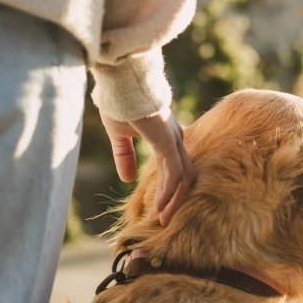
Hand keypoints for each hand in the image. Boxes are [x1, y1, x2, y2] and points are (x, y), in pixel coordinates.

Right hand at [101, 108, 193, 225]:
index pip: (174, 166)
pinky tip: (158, 207)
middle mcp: (174, 138)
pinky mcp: (166, 141)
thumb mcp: (119, 135)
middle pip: (184, 174)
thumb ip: (124, 155)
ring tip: (162, 220)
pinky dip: (168, 193)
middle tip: (165, 220)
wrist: (120, 82)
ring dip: (172, 201)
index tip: (157, 207)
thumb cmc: (119, 101)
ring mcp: (172, 139)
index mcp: (166, 135)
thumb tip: (128, 179)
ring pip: (182, 177)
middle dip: (175, 199)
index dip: (167, 188)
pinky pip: (174, 173)